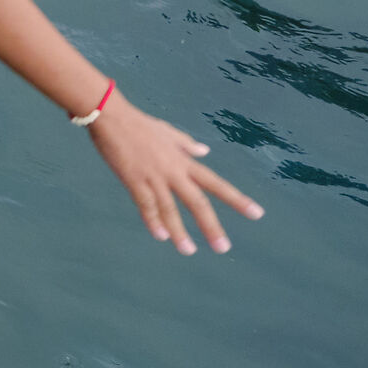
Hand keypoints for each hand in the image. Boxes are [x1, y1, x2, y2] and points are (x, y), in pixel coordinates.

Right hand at [88, 96, 263, 254]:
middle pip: (197, 202)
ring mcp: (153, 176)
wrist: (111, 116)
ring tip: (188, 251)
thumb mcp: (168, 132)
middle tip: (223, 248)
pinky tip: (160, 236)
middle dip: (211, 226)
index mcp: (183, 161)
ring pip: (170, 209)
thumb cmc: (138, 123)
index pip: (216, 184)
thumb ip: (186, 144)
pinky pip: (145, 204)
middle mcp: (173, 171)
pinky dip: (152, 220)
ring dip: (179, 232)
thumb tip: (204, 151)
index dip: (237, 199)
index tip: (256, 214)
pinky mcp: (133, 179)